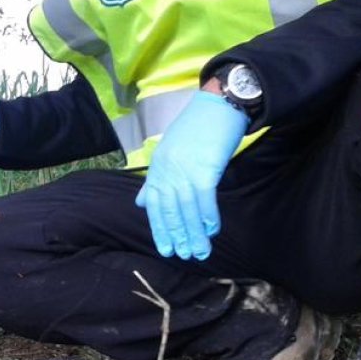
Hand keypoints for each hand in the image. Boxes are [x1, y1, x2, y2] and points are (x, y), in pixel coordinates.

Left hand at [134, 91, 249, 260]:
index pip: (155, 204)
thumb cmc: (197, 128)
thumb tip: (142, 202)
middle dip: (177, 235)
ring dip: (195, 233)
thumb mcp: (170, 151)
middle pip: (170, 209)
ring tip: (201, 251)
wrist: (218, 104)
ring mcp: (185, 168)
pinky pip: (205, 198)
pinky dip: (208, 216)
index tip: (166, 249)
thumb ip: (156, 179)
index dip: (160, 228)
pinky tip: (212, 229)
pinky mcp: (204, 167)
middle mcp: (167, 169)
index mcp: (158, 166)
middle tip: (184, 255)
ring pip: (187, 208)